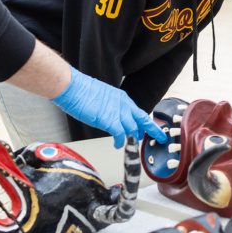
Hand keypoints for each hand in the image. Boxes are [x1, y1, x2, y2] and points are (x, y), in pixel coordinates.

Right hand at [52, 68, 167, 147]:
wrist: (73, 87)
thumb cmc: (82, 91)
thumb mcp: (103, 98)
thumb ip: (111, 107)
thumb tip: (111, 117)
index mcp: (122, 98)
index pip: (139, 112)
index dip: (146, 122)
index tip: (151, 128)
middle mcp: (124, 105)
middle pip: (143, 120)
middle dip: (152, 130)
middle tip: (158, 137)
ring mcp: (118, 113)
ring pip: (133, 129)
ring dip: (132, 137)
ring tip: (131, 143)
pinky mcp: (110, 121)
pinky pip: (121, 135)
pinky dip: (121, 142)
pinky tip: (118, 145)